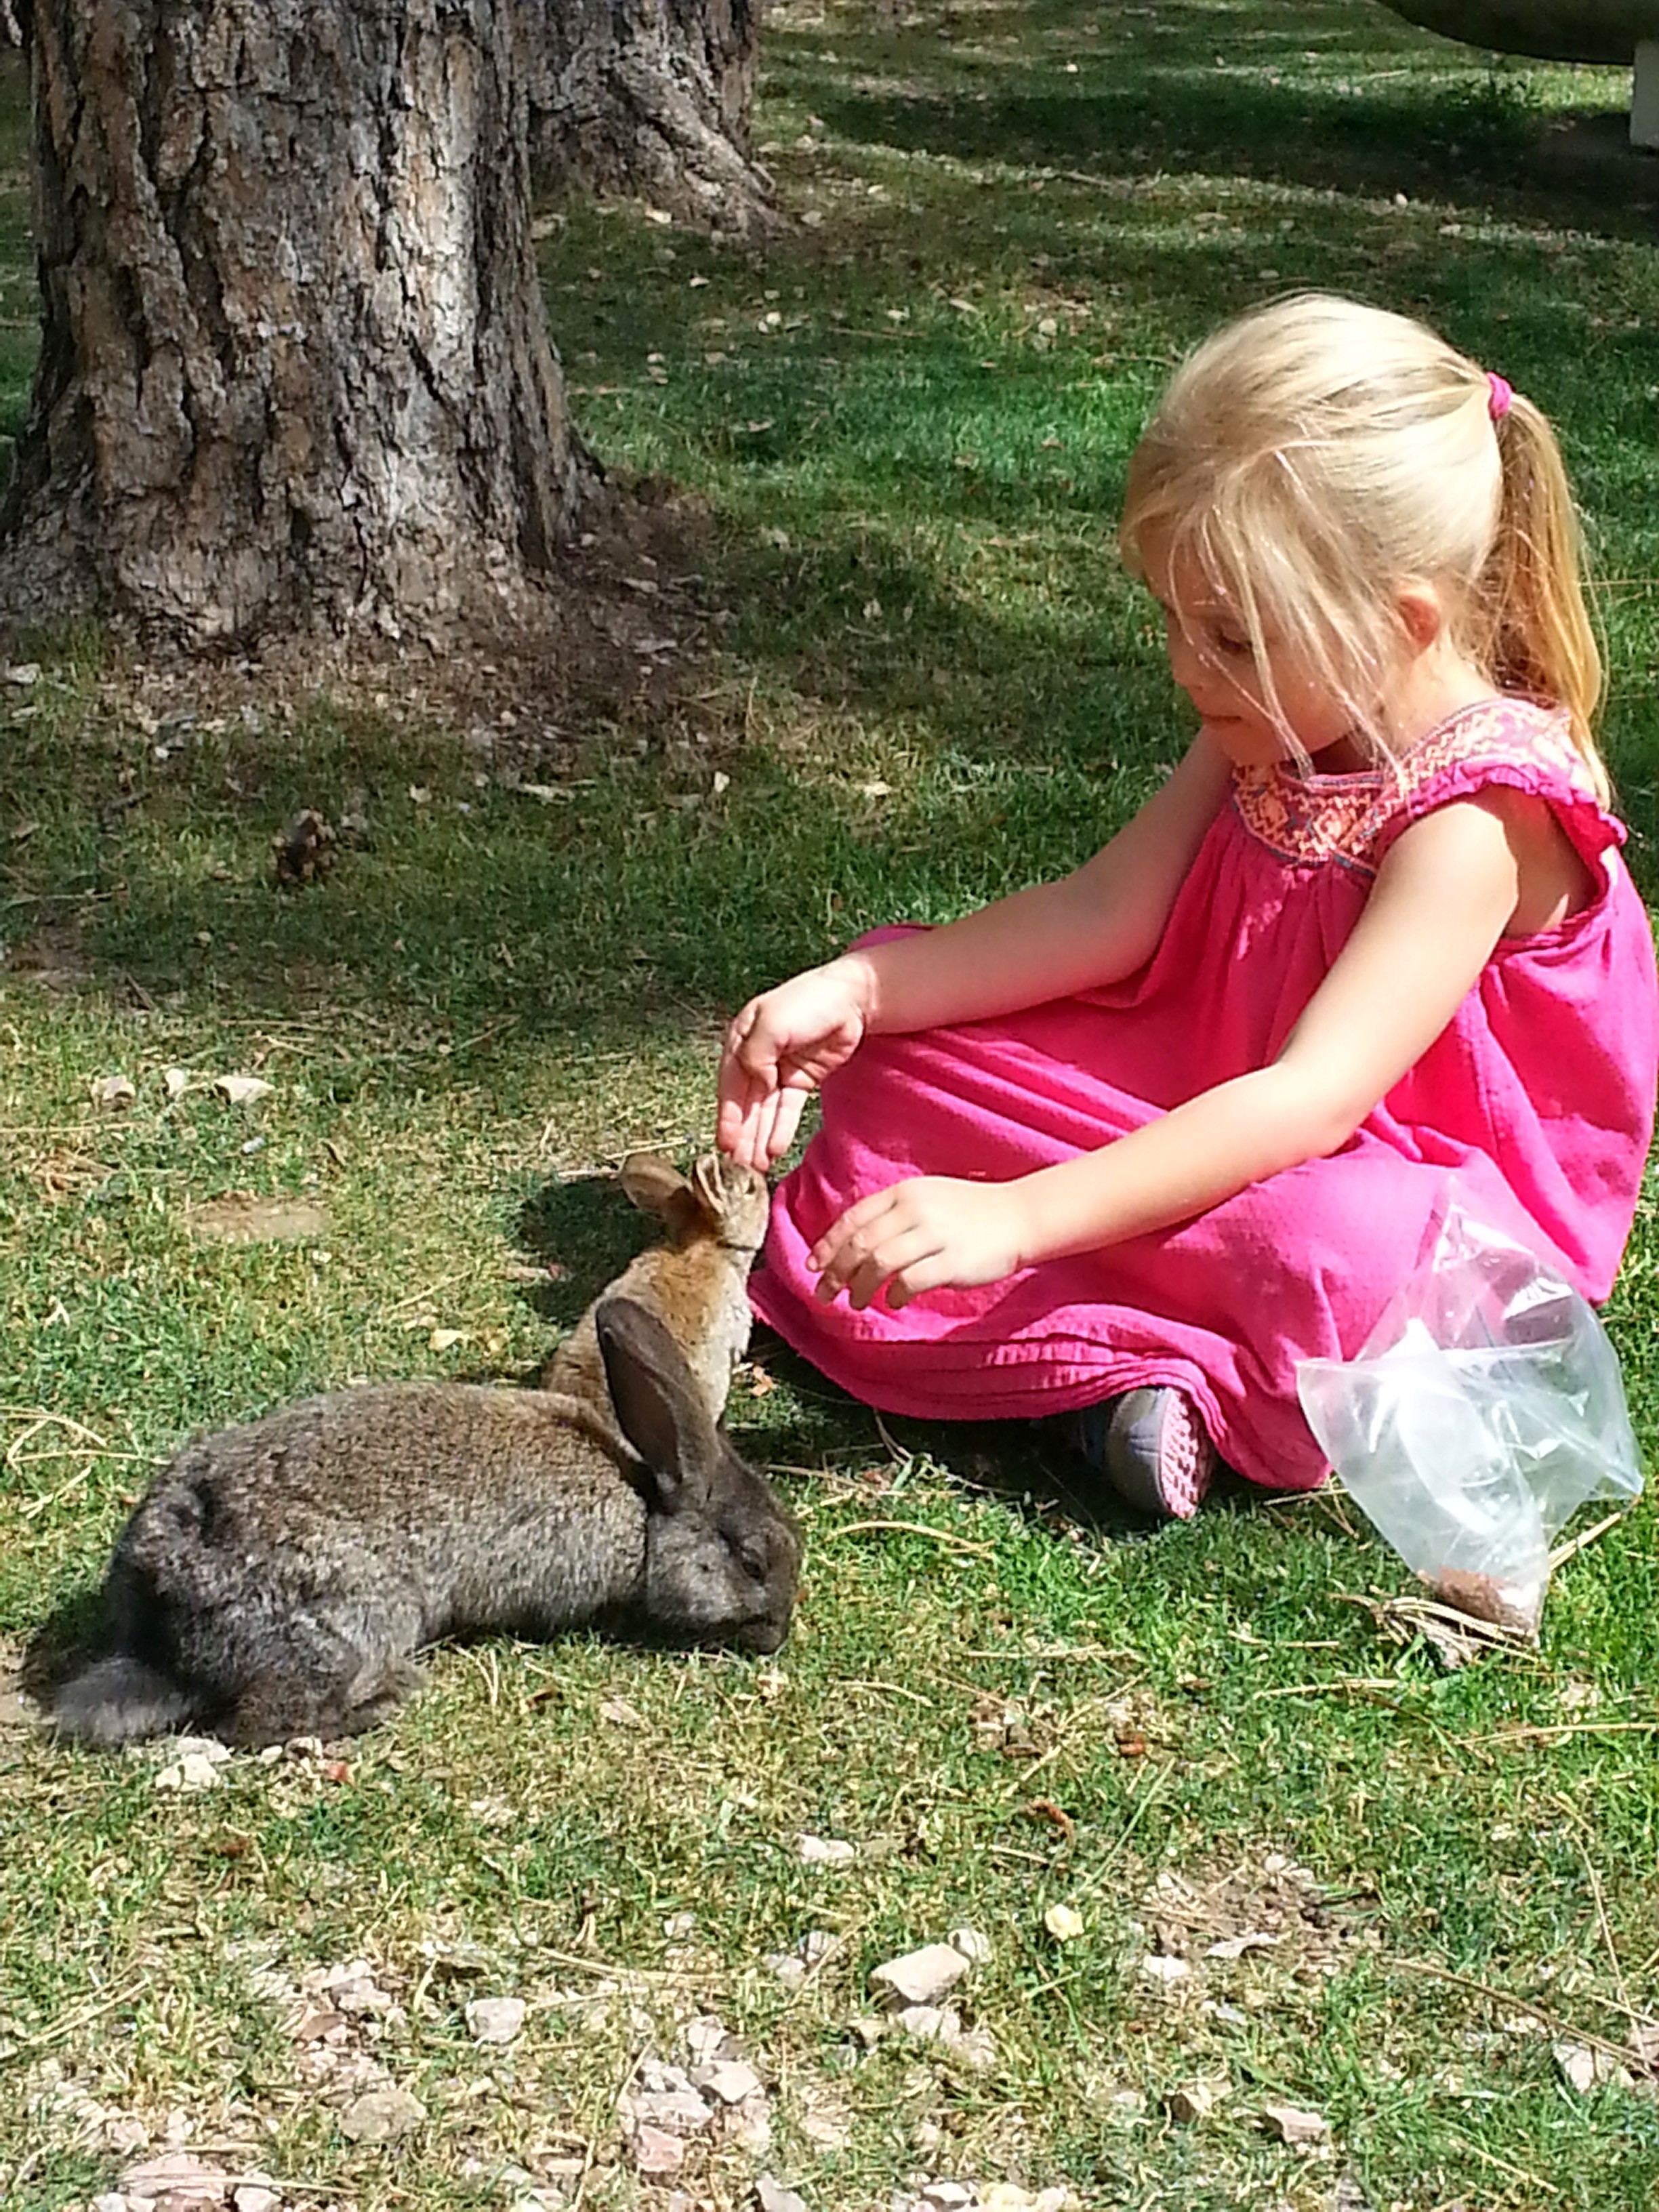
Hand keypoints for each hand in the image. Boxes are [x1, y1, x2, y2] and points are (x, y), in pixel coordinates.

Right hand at [717, 962, 870, 1168]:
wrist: (852, 1000)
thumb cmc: (808, 1002)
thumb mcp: (772, 1022)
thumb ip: (755, 1054)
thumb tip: (755, 1085)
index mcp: (740, 1039)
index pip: (729, 1084)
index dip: (727, 1116)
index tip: (725, 1144)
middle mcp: (755, 1057)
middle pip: (745, 1102)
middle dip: (742, 1134)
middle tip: (738, 1167)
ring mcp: (778, 1071)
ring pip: (764, 1111)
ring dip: (758, 1138)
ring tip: (755, 1166)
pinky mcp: (800, 1080)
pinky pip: (787, 1110)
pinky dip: (780, 1129)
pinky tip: (774, 1149)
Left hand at [808, 1176, 1030, 1310]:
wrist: (1018, 1216)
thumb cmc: (968, 1212)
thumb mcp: (927, 1199)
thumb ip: (892, 1216)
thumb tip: (850, 1247)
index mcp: (904, 1193)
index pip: (853, 1218)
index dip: (828, 1244)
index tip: (813, 1266)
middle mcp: (915, 1209)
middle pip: (861, 1243)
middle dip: (836, 1272)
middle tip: (825, 1293)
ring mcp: (935, 1234)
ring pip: (879, 1263)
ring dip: (860, 1287)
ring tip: (857, 1302)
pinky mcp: (953, 1260)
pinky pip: (910, 1281)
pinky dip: (895, 1294)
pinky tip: (894, 1302)